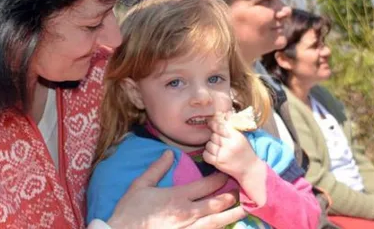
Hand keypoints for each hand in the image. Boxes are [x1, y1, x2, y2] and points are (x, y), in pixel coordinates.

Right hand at [107, 150, 246, 228]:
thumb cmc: (130, 211)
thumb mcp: (140, 185)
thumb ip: (157, 168)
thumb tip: (168, 153)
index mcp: (178, 197)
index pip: (205, 185)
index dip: (219, 179)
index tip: (227, 174)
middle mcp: (188, 214)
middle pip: (216, 204)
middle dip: (230, 197)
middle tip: (240, 192)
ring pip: (216, 222)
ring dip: (231, 215)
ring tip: (243, 210)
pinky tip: (223, 227)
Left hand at [203, 116, 258, 181]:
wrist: (249, 169)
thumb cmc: (245, 151)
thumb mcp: (241, 137)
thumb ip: (231, 126)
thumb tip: (223, 114)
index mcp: (236, 136)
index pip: (220, 127)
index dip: (214, 124)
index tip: (211, 124)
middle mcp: (229, 145)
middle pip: (213, 136)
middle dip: (214, 136)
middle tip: (219, 140)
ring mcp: (223, 155)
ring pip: (209, 145)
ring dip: (211, 145)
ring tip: (217, 147)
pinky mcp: (218, 163)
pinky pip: (206, 155)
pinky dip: (207, 154)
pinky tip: (213, 154)